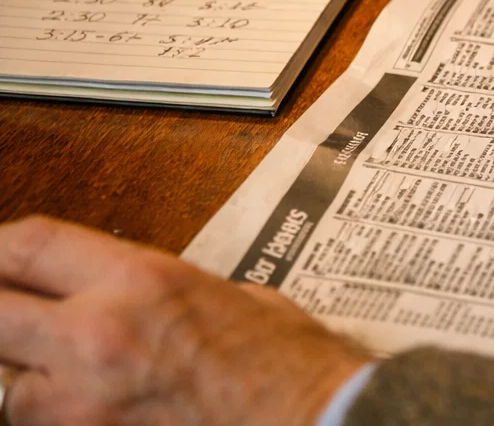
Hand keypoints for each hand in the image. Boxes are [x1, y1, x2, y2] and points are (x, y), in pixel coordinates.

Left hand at [0, 216, 367, 425]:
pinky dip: (45, 412)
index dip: (1, 246)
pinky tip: (73, 402)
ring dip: (18, 374)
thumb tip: (139, 293)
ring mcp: (82, 400)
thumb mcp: (229, 292)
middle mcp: (98, 333)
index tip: (2, 253)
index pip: (31, 245)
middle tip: (6, 306)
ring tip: (46, 368)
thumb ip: (167, 289)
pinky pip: (38, 423)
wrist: (304, 415)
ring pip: (4, 384)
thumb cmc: (284, 359)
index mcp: (139, 280)